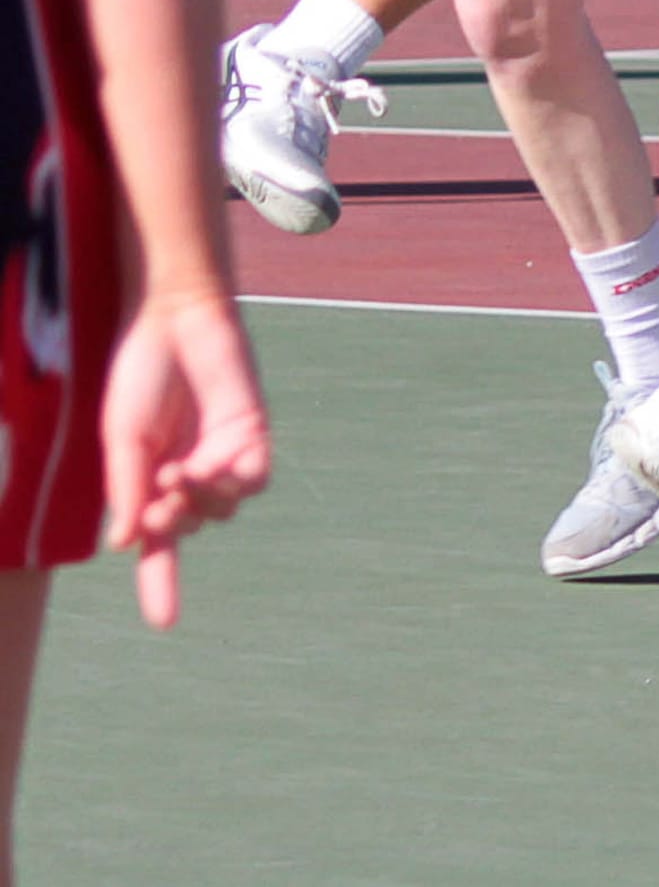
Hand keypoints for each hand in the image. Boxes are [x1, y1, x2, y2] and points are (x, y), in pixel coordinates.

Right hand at [101, 288, 269, 629]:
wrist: (176, 318)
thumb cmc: (142, 374)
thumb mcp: (121, 437)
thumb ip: (125, 488)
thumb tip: (126, 545)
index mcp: (150, 479)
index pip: (158, 544)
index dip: (160, 584)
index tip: (164, 624)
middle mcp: (188, 473)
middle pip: (188, 527)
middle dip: (170, 522)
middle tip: (156, 496)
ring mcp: (222, 455)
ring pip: (223, 509)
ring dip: (199, 504)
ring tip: (178, 473)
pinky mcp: (252, 434)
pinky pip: (252, 480)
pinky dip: (231, 484)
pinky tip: (207, 465)